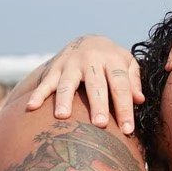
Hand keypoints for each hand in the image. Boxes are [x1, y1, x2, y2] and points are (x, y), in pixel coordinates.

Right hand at [24, 35, 144, 133]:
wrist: (87, 40)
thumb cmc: (112, 61)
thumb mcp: (127, 64)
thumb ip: (133, 81)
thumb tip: (139, 100)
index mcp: (112, 60)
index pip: (121, 86)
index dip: (125, 108)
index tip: (127, 130)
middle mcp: (91, 60)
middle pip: (95, 85)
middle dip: (98, 104)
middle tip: (100, 124)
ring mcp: (71, 63)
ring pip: (67, 83)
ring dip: (64, 99)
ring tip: (62, 116)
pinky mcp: (55, 67)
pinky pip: (46, 82)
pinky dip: (38, 94)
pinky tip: (32, 107)